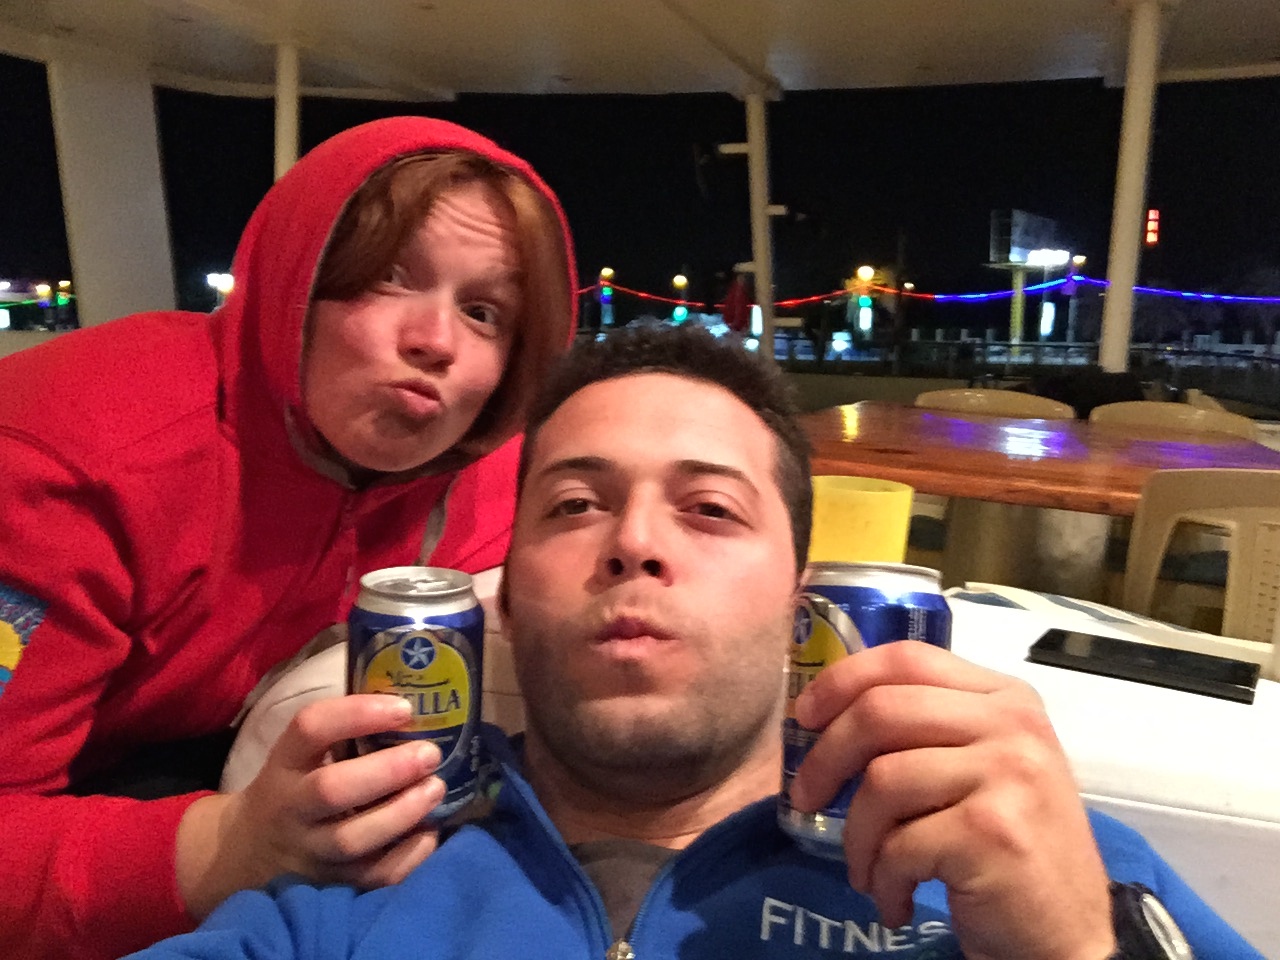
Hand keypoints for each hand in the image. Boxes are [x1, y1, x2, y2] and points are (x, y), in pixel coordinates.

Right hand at [176, 694, 442, 917]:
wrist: (248, 852)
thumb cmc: (294, 787)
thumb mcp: (300, 756)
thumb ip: (342, 732)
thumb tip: (415, 698)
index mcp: (284, 764)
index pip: (310, 729)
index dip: (357, 714)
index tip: (403, 707)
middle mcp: (292, 809)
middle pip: (332, 790)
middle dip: (388, 769)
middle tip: (430, 754)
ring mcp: (309, 851)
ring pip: (352, 839)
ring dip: (402, 812)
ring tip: (436, 788)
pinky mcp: (331, 885)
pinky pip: (373, 876)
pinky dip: (408, 856)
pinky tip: (430, 832)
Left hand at [789, 641, 1114, 959]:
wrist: (1070, 935)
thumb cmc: (1012, 847)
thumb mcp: (984, 767)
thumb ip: (930, 728)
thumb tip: (826, 712)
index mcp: (1006, 698)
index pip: (907, 659)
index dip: (841, 681)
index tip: (804, 717)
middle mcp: (1013, 725)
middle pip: (881, 710)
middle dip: (826, 758)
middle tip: (804, 796)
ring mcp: (1008, 775)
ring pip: (882, 781)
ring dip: (857, 837)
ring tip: (867, 869)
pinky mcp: (993, 832)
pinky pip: (900, 844)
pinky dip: (883, 879)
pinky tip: (896, 900)